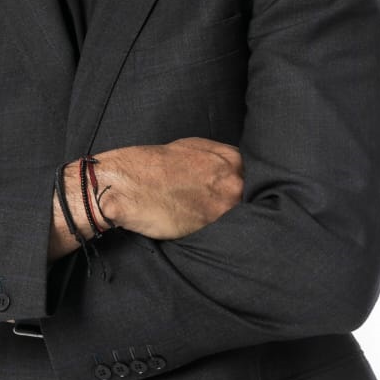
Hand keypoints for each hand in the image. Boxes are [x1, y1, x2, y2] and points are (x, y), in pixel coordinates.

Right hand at [96, 137, 243, 239]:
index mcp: (231, 159)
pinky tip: (196, 226)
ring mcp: (225, 205)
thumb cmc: (151, 165)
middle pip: (248, 198)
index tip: (229, 194)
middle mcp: (233, 180)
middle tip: (215, 208)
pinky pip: (222, 232)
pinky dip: (216, 232)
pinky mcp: (210, 226)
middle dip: (236, 203)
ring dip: (229, 220)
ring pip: (239, 217)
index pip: (252, 176)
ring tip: (203, 217)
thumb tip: (228, 171)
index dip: (240, 187)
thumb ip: (216, 160)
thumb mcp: (190, 147)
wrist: (127, 184)